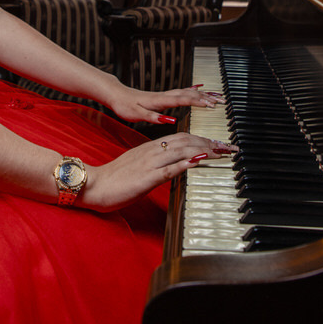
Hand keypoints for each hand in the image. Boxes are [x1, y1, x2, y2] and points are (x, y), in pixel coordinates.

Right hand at [80, 133, 236, 211]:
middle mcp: (152, 151)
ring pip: (181, 150)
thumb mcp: (140, 168)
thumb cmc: (115, 180)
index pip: (181, 138)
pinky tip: (198, 161)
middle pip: (186, 141)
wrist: (94, 185)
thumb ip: (158, 164)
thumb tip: (176, 165)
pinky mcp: (146, 177)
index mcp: (151, 148)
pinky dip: (185, 163)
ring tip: (220, 151)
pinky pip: (169, 168)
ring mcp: (149, 163)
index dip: (202, 139)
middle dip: (209, 143)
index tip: (218, 144)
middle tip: (227, 147)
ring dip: (203, 149)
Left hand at [104, 84, 224, 125]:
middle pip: (189, 94)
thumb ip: (153, 117)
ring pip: (188, 92)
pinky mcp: (164, 96)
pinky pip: (183, 92)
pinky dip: (194, 91)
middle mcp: (165, 96)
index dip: (197, 102)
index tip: (211, 104)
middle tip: (221, 100)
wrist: (116, 95)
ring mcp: (165, 95)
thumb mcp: (136, 114)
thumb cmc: (125, 105)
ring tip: (217, 96)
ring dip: (203, 93)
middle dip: (206, 96)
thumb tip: (169, 120)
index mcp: (159, 101)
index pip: (182, 100)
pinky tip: (200, 90)